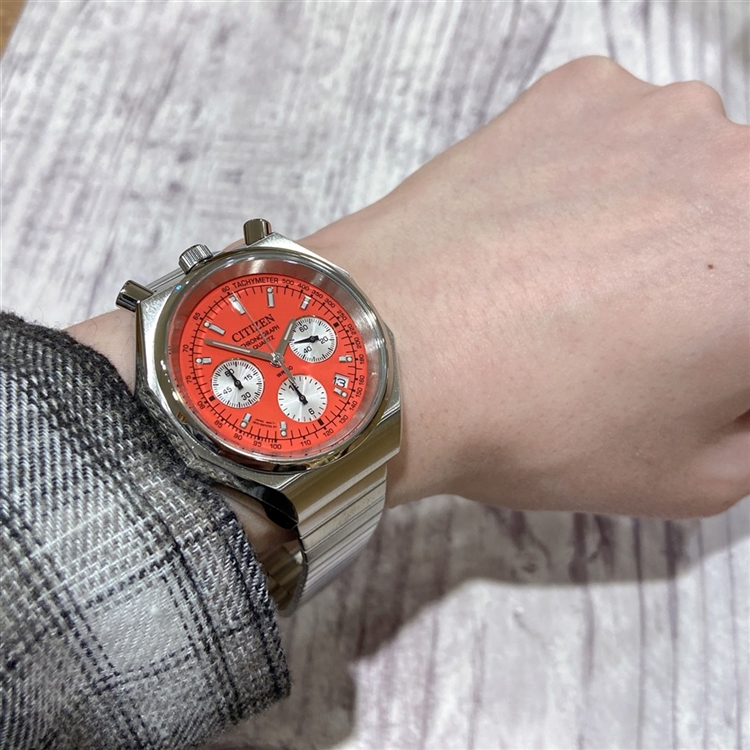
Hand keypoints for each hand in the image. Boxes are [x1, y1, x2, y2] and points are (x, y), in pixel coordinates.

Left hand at [68, 57, 748, 518]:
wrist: (392, 352)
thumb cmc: (533, 419)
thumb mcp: (689, 478)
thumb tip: (740, 392)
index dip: (725, 352)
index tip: (691, 369)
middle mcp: (740, 168)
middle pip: (735, 237)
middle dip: (711, 288)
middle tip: (636, 335)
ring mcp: (656, 113)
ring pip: (687, 178)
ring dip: (659, 227)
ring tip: (575, 286)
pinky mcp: (579, 92)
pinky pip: (619, 137)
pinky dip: (598, 178)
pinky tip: (543, 233)